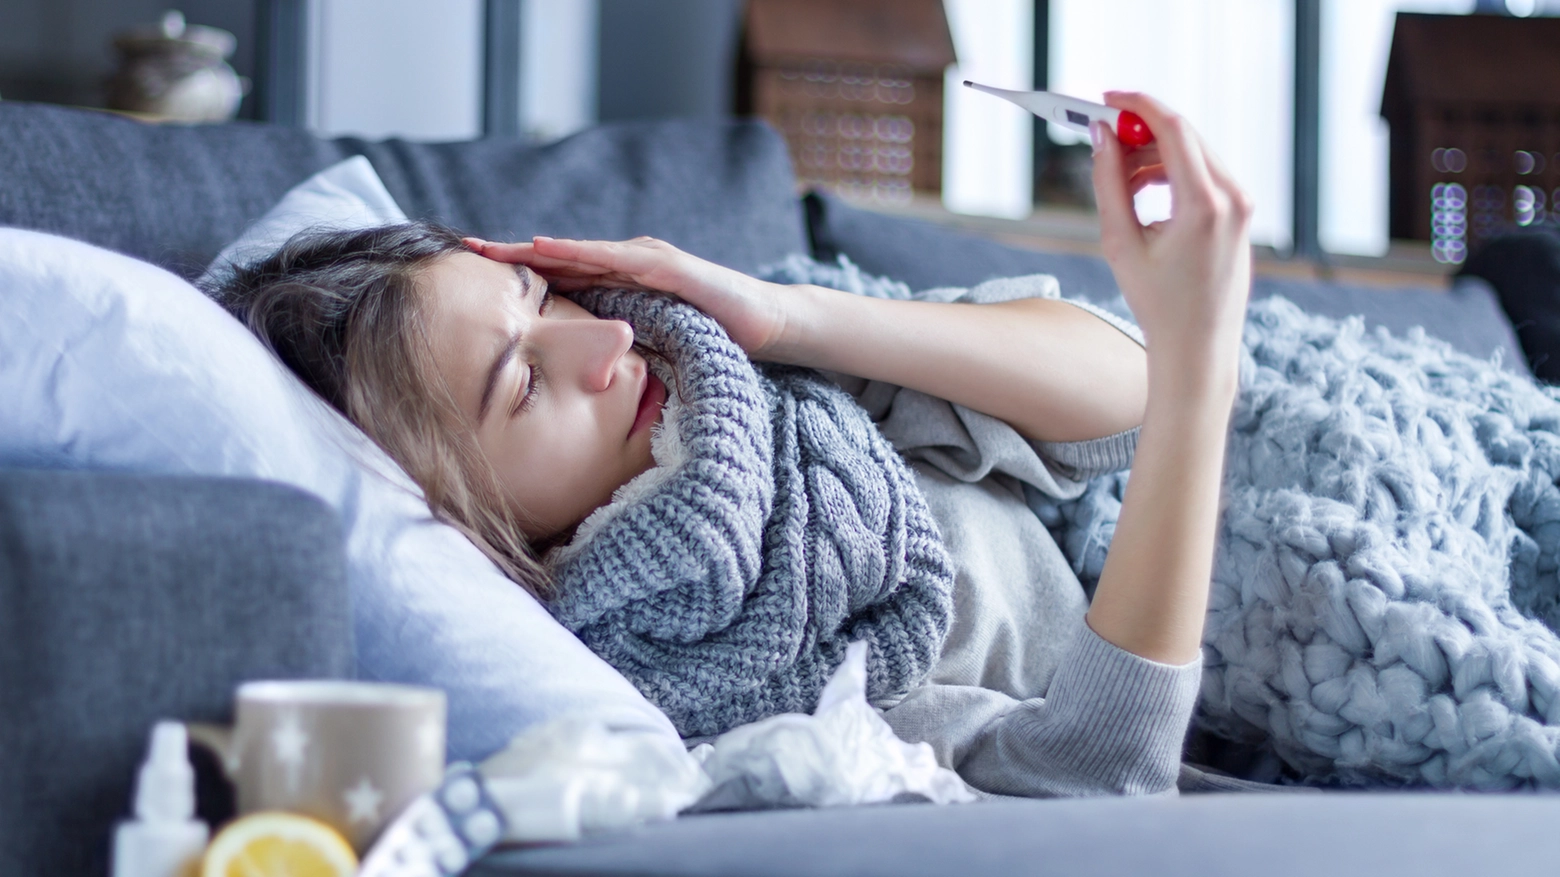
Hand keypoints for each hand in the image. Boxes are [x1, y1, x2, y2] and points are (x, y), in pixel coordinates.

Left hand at [464, 236, 788, 355]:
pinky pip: (617, 260)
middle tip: (466, 248)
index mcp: (620, 285)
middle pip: (561, 258)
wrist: (767, 325)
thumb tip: (582, 377)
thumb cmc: (711, 336)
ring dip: (536, 249)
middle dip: (513, 254)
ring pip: (581, 253)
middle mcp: (629, 264)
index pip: (562, 277)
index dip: (519, 275)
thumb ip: (619, 348)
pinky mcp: (670, 269)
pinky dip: (580, 253)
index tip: (473, 276)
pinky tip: (549, 250)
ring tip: (495, 247)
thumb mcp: (652, 345)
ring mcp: (649, 261)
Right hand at [1091, 92, 1252, 384]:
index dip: (1138, 105)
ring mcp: (1243, 205)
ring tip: (1120, 184)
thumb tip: (1103, 138)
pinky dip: (1172, 174)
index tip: (1108, 99)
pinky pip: (1205, 175)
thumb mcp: (1120, 243)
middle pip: (1185, 136)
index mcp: (1204, 204)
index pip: (1173, 128)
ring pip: (1194, 154)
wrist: (1198, 347)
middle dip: (1141, 131)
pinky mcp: (1241, 214)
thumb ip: (1109, 184)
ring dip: (1154, 156)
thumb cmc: (1157, 304)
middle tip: (1104, 139)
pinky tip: (1144, 197)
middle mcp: (1233, 198)